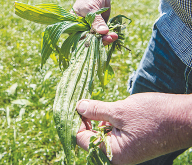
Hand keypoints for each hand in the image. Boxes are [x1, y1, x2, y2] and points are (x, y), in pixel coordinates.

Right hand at [73, 0, 117, 45]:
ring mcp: (91, 29)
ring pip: (98, 38)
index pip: (78, 37)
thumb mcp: (91, 9)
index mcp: (74, 25)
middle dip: (99, 40)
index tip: (95, 42)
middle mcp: (81, 29)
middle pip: (89, 39)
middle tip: (109, 38)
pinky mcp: (100, 28)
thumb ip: (96, 21)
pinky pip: (104, 35)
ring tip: (114, 36)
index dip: (86, 41)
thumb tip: (103, 32)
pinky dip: (109, 35)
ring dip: (106, 39)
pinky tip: (115, 35)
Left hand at [76, 93, 191, 164]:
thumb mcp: (120, 110)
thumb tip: (78, 107)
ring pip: (102, 134)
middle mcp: (118, 157)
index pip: (82, 139)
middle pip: (91, 138)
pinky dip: (111, 122)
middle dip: (90, 120)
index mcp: (113, 154)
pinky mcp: (132, 144)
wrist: (184, 119)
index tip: (80, 106)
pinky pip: (114, 134)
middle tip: (90, 103)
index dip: (79, 121)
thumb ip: (96, 110)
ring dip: (101, 120)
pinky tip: (116, 112)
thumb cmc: (153, 116)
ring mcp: (126, 151)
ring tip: (109, 108)